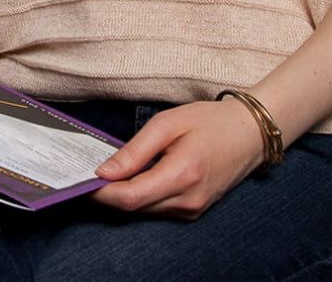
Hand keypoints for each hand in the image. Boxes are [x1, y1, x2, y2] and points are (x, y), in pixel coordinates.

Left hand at [89, 99, 265, 218]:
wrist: (250, 134)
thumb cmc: (210, 121)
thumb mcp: (168, 124)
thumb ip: (135, 150)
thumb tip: (104, 172)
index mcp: (182, 175)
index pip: (129, 198)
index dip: (100, 192)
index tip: (81, 178)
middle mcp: (188, 200)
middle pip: (133, 207)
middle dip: (107, 193)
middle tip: (88, 170)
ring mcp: (193, 209)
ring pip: (144, 210)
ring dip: (123, 194)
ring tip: (109, 170)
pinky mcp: (194, 210)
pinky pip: (157, 207)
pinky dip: (141, 195)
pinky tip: (134, 176)